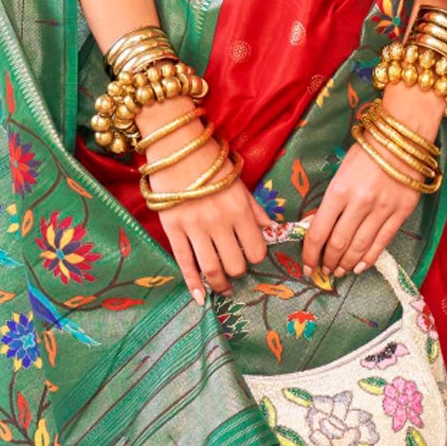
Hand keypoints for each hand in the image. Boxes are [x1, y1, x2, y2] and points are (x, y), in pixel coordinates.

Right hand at [138, 101, 269, 300]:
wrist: (175, 148)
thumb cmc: (210, 163)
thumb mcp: (239, 183)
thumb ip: (256, 210)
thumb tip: (273, 231)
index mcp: (240, 210)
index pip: (256, 249)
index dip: (255, 257)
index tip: (251, 256)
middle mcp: (220, 222)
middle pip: (235, 264)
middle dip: (237, 271)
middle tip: (235, 270)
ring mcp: (194, 228)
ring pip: (212, 269)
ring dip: (220, 284)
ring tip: (223, 289)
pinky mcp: (173, 230)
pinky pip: (185, 263)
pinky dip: (193, 284)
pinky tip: (200, 297)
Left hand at [300, 85, 444, 277]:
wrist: (401, 140)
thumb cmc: (366, 153)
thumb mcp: (340, 174)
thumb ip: (331, 202)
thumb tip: (320, 231)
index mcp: (338, 191)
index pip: (318, 232)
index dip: (310, 255)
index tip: (307, 267)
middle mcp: (359, 203)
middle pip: (338, 244)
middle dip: (328, 262)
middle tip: (324, 271)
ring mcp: (382, 210)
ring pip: (359, 248)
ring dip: (346, 264)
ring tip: (339, 271)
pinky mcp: (401, 214)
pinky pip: (382, 243)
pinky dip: (369, 259)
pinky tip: (360, 267)